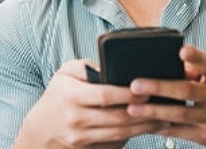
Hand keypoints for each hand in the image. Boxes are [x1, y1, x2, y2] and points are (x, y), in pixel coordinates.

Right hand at [14, 59, 166, 148]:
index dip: (129, 94)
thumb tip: (114, 67)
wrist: (40, 131)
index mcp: (71, 96)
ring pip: (120, 133)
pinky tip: (149, 127)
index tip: (148, 88)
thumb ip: (88, 66)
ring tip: (164, 116)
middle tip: (165, 102)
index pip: (105, 95)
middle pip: (117, 117)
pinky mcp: (89, 148)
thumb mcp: (65, 73)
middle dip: (144, 111)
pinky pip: (116, 143)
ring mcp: (82, 138)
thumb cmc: (57, 95)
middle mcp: (76, 119)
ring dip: (145, 126)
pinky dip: (135, 135)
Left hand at [126, 45, 205, 145]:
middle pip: (188, 90)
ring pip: (181, 114)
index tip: (181, 52)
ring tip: (133, 108)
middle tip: (136, 85)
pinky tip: (143, 123)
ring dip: (154, 111)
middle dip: (160, 87)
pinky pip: (179, 132)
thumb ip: (193, 68)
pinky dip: (159, 127)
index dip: (196, 58)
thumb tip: (161, 60)